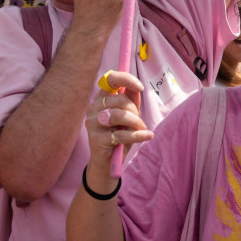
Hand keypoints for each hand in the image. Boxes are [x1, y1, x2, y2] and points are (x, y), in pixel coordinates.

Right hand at [85, 70, 149, 187]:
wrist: (108, 161)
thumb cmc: (120, 134)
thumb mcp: (129, 115)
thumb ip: (132, 100)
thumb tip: (137, 87)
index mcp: (101, 98)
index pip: (109, 79)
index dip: (126, 79)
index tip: (140, 87)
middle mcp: (93, 108)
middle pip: (119, 100)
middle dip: (135, 110)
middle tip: (140, 122)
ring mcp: (92, 123)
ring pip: (119, 115)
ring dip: (135, 122)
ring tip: (141, 129)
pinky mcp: (96, 138)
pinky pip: (121, 134)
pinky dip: (138, 135)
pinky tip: (148, 136)